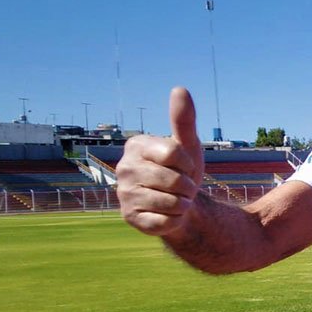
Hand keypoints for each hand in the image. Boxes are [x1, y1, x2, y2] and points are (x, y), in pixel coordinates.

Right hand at [116, 87, 205, 236]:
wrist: (179, 205)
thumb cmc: (181, 171)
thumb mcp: (187, 145)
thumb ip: (183, 120)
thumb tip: (180, 89)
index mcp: (136, 146)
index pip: (174, 153)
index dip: (188, 163)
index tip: (185, 167)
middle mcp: (123, 168)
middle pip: (175, 180)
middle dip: (188, 187)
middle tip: (182, 187)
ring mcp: (124, 195)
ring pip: (172, 203)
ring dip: (183, 204)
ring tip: (176, 200)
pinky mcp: (130, 218)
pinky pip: (165, 222)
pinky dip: (176, 220)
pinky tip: (168, 214)